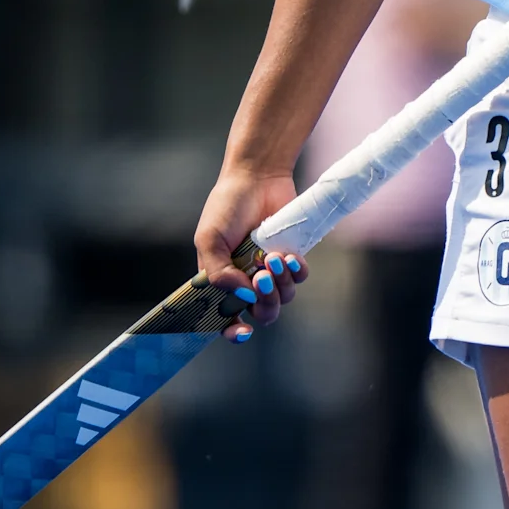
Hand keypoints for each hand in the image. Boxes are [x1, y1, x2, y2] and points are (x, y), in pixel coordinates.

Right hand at [191, 160, 307, 343]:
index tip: (241, 331)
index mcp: (222, 280)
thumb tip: (244, 295)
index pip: (225, 317)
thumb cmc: (226, 206)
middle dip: (265, 303)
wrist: (257, 177)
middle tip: (261, 278)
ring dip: (281, 283)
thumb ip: (218, 272)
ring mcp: (271, 270)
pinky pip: (299, 278)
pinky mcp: (291, 257)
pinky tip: (288, 255)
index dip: (233, 330)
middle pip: (261, 313)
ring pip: (283, 298)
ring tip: (273, 257)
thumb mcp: (209, 238)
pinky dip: (296, 271)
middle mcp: (247, 280)